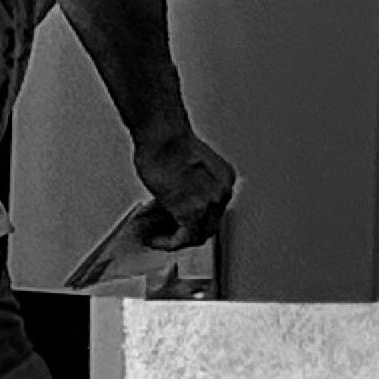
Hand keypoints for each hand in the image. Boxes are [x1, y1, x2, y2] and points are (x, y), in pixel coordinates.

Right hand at [132, 127, 237, 247]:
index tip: (176, 221)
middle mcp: (222, 191)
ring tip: (157, 236)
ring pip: (198, 235)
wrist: (163, 135)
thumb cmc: (169, 142)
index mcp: (224, 179)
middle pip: (209, 225)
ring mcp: (211, 203)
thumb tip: (173, 204)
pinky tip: (155, 239)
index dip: (193, 218)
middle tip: (165, 232)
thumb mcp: (186, 170)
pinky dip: (168, 243)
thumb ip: (187, 189)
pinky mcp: (192, 212)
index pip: (214, 210)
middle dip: (184, 230)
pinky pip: (184, 239)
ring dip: (174, 238)